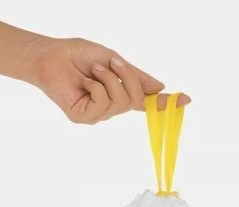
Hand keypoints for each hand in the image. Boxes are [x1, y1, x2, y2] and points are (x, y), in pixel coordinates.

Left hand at [28, 37, 190, 123]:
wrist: (52, 56)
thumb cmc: (79, 56)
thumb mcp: (114, 62)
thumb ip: (136, 76)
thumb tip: (160, 86)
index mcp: (118, 94)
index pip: (145, 102)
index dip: (165, 102)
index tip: (186, 100)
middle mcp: (109, 108)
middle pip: (135, 100)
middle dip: (129, 77)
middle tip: (113, 63)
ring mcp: (97, 115)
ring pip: (119, 102)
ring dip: (109, 78)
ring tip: (93, 71)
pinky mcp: (83, 117)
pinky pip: (102, 103)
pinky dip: (96, 85)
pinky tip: (84, 82)